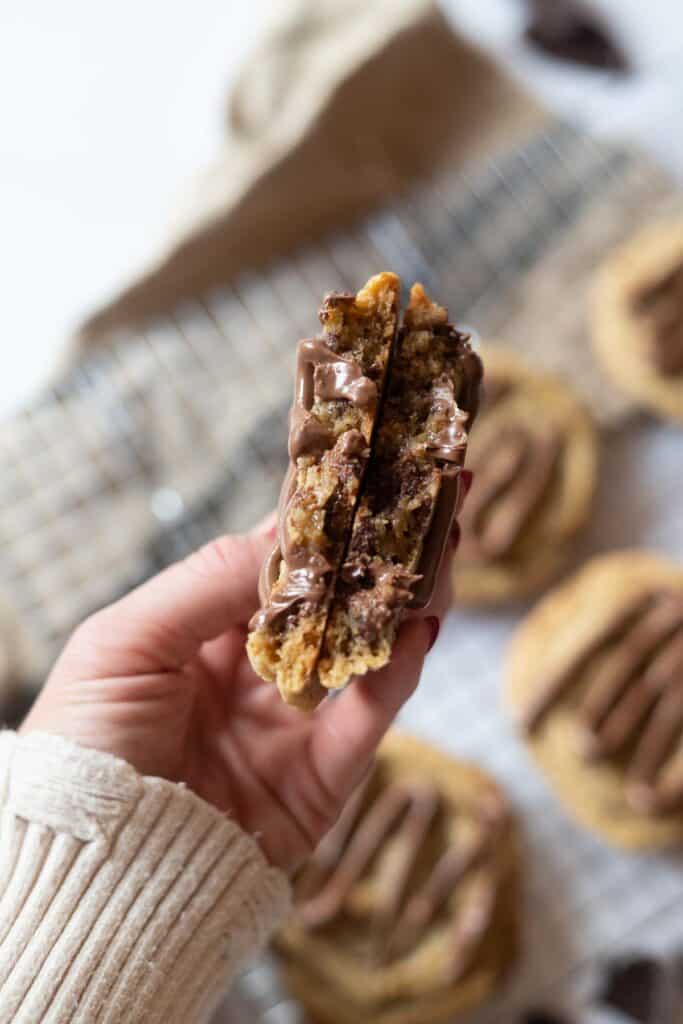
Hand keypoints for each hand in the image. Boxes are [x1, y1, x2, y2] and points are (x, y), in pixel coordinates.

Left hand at [20, 510, 457, 871]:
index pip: (276, 558)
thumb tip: (286, 534)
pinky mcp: (323, 777)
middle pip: (334, 595)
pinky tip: (421, 625)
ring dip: (407, 596)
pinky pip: (370, 716)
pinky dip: (398, 670)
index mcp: (207, 629)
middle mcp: (258, 667)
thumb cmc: (86, 743)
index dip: (323, 514)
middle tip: (432, 494)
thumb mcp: (126, 642)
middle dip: (382, 547)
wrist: (93, 872)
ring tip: (443, 547)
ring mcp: (294, 720)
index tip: (367, 467)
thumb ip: (205, 581)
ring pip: (366, 646)